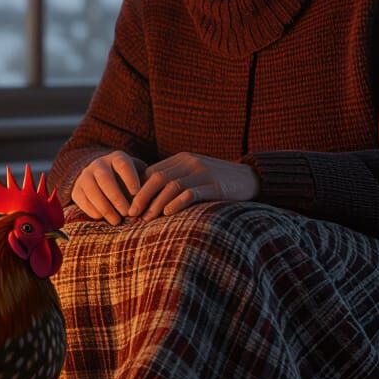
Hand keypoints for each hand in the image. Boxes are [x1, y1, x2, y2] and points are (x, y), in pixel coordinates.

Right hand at [71, 150, 147, 224]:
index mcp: (117, 158)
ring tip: (116, 221)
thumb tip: (151, 202)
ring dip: (105, 207)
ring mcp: (85, 175)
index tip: (137, 195)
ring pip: (92, 190)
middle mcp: (99, 164)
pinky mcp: (76, 189)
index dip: (130, 179)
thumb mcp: (139, 178)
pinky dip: (92, 210)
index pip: (123, 165)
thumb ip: (145, 187)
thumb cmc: (129, 182)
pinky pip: (82, 200)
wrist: (105, 180)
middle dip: (116, 198)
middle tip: (127, 213)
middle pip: (105, 179)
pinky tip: (102, 219)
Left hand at [127, 152, 259, 220]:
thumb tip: (147, 200)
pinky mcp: (216, 186)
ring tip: (146, 219)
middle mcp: (190, 163)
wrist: (250, 177)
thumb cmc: (217, 181)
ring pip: (172, 186)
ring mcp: (203, 173)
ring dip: (156, 203)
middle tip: (131, 214)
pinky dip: (178, 203)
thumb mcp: (193, 175)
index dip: (138, 190)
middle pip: (158, 177)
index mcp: (181, 159)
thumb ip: (174, 181)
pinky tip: (168, 214)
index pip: (152, 172)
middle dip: (142, 197)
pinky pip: (192, 193)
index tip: (128, 207)